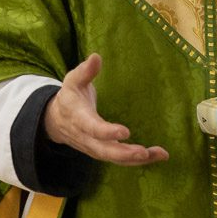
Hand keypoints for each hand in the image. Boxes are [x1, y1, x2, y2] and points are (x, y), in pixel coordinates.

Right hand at [41, 54, 168, 165]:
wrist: (57, 121)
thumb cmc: (70, 97)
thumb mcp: (72, 81)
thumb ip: (85, 71)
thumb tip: (96, 57)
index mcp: (79, 118)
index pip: (92, 128)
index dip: (107, 132)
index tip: (125, 132)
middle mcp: (86, 138)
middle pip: (104, 150)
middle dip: (124, 153)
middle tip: (143, 152)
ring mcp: (95, 148)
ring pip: (115, 158)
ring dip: (137, 159)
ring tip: (160, 154)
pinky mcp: (104, 152)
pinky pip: (121, 160)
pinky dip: (139, 160)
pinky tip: (158, 155)